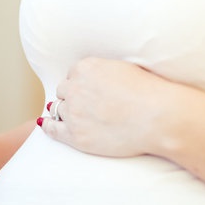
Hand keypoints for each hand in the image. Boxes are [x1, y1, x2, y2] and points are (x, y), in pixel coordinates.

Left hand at [38, 57, 174, 157]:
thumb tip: (99, 78)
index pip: (73, 75)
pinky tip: (46, 124)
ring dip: (66, 112)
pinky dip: (48, 126)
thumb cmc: (150, 92)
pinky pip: (52, 129)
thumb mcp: (124, 69)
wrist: (158, 117)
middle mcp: (75, 88)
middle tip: (86, 105)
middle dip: (73, 97)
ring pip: (59, 109)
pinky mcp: (76, 136)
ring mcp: (73, 113)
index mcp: (86, 68)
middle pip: (64, 91)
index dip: (81, 84)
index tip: (89, 91)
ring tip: (75, 117)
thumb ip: (105, 71)